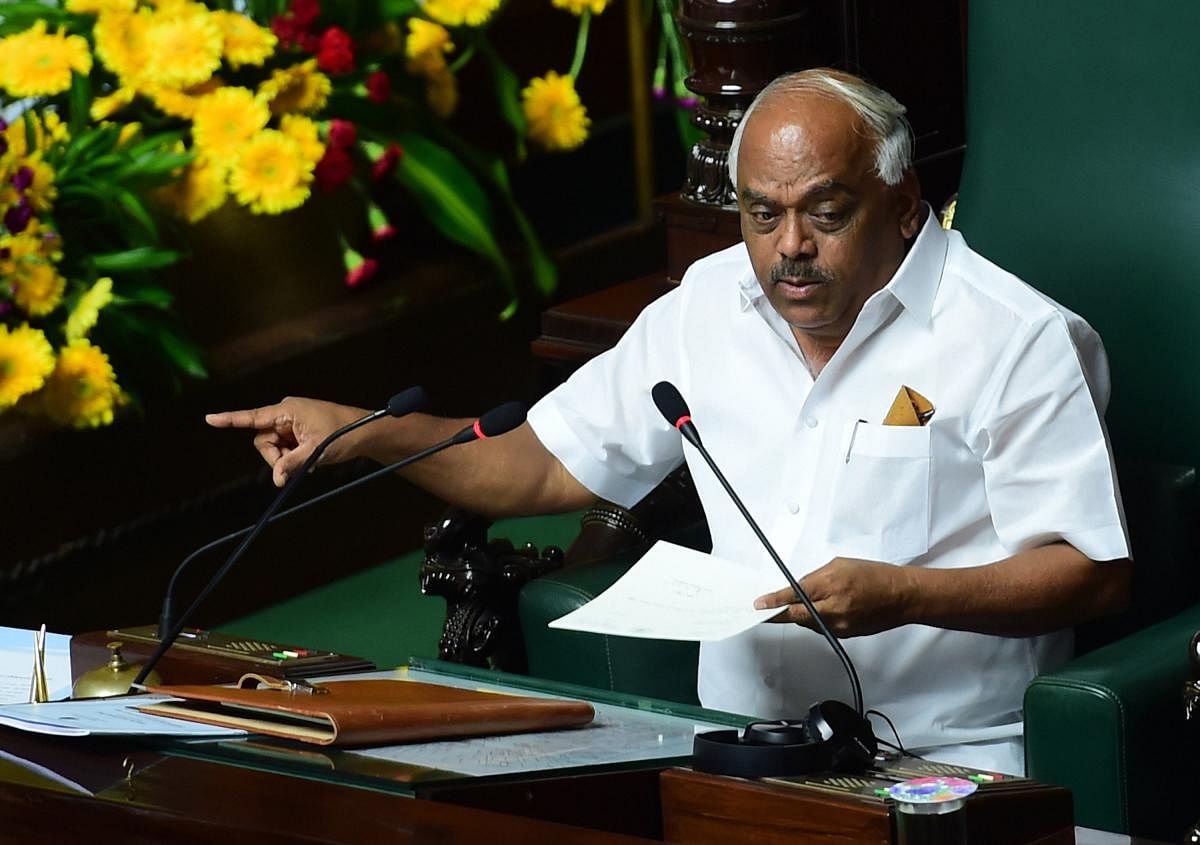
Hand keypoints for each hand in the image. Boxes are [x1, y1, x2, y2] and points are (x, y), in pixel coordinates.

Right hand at [206, 397, 367, 486]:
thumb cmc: (342, 434)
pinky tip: (308, 462)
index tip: (209, 418)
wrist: (364, 432)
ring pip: (273, 447)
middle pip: (263, 440)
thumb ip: (292, 463)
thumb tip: (276, 479)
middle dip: (275, 457)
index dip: (230, 419)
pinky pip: (285, 447)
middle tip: (295, 468)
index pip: (254, 417)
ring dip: (286, 459)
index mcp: (288, 410)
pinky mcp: (297, 431)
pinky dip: (293, 457)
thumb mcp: (316, 451)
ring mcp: (291, 423)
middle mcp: (286, 413)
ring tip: (308, 463)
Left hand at [753, 557, 916, 637]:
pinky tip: (822, 610)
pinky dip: (816, 619)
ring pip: (808, 623)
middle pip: (796, 616)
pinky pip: (821, 628)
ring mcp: (840, 625)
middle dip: (779, 613)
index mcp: (831, 585)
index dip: (774, 601)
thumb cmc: (874, 575)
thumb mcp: (840, 566)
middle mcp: (834, 608)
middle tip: (765, 610)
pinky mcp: (845, 634)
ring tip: (803, 604)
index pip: (795, 595)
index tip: (759, 605)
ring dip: (800, 614)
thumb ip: (815, 578)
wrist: (902, 596)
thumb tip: (797, 588)